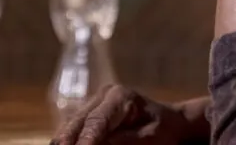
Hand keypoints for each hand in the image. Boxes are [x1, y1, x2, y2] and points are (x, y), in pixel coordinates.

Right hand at [51, 85, 206, 144]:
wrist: (170, 121)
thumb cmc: (164, 128)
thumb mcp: (153, 136)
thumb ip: (128, 140)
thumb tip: (102, 144)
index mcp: (120, 96)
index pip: (97, 121)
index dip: (86, 140)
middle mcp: (103, 96)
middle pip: (78, 121)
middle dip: (67, 140)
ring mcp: (95, 104)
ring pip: (72, 124)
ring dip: (65, 140)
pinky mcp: (90, 115)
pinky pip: (75, 128)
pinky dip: (70, 139)